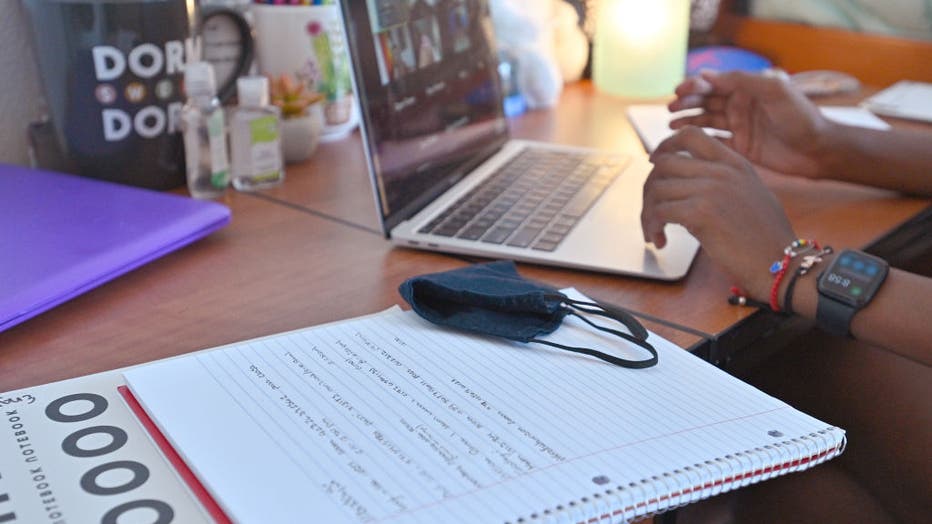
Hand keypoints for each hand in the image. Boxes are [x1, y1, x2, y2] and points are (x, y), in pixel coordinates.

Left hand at [642, 127, 796, 301]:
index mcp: (735, 163)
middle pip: (664, 163)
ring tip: (654, 233)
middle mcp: (722, 171)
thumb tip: (686, 184)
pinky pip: (659, 211)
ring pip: (657, 189)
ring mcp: (712, 189)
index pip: (691, 135)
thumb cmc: (765, 239)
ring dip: (647, 213)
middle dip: (649, 189)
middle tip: (650, 212)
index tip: (653, 161)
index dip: (665, 145)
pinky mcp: (701, 212)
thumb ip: (722, 183)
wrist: (782, 263)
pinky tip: (660, 241)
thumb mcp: (749, 196)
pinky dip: (652, 227)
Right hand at [669, 70, 833, 178]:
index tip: (680, 92)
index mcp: (747, 89)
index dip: (695, 86)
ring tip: (670, 126)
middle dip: (686, 103)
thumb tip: (708, 76)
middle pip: (706, 102)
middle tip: (670, 109)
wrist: (818, 149)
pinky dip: (698, 142)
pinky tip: (684, 144)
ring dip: (687, 122)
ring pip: (706, 122)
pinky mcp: (739, 148)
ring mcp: (738, 127)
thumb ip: (743, 80)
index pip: (714, 83)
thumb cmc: (800, 116)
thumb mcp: (774, 90)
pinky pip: (713, 143)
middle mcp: (740, 106)